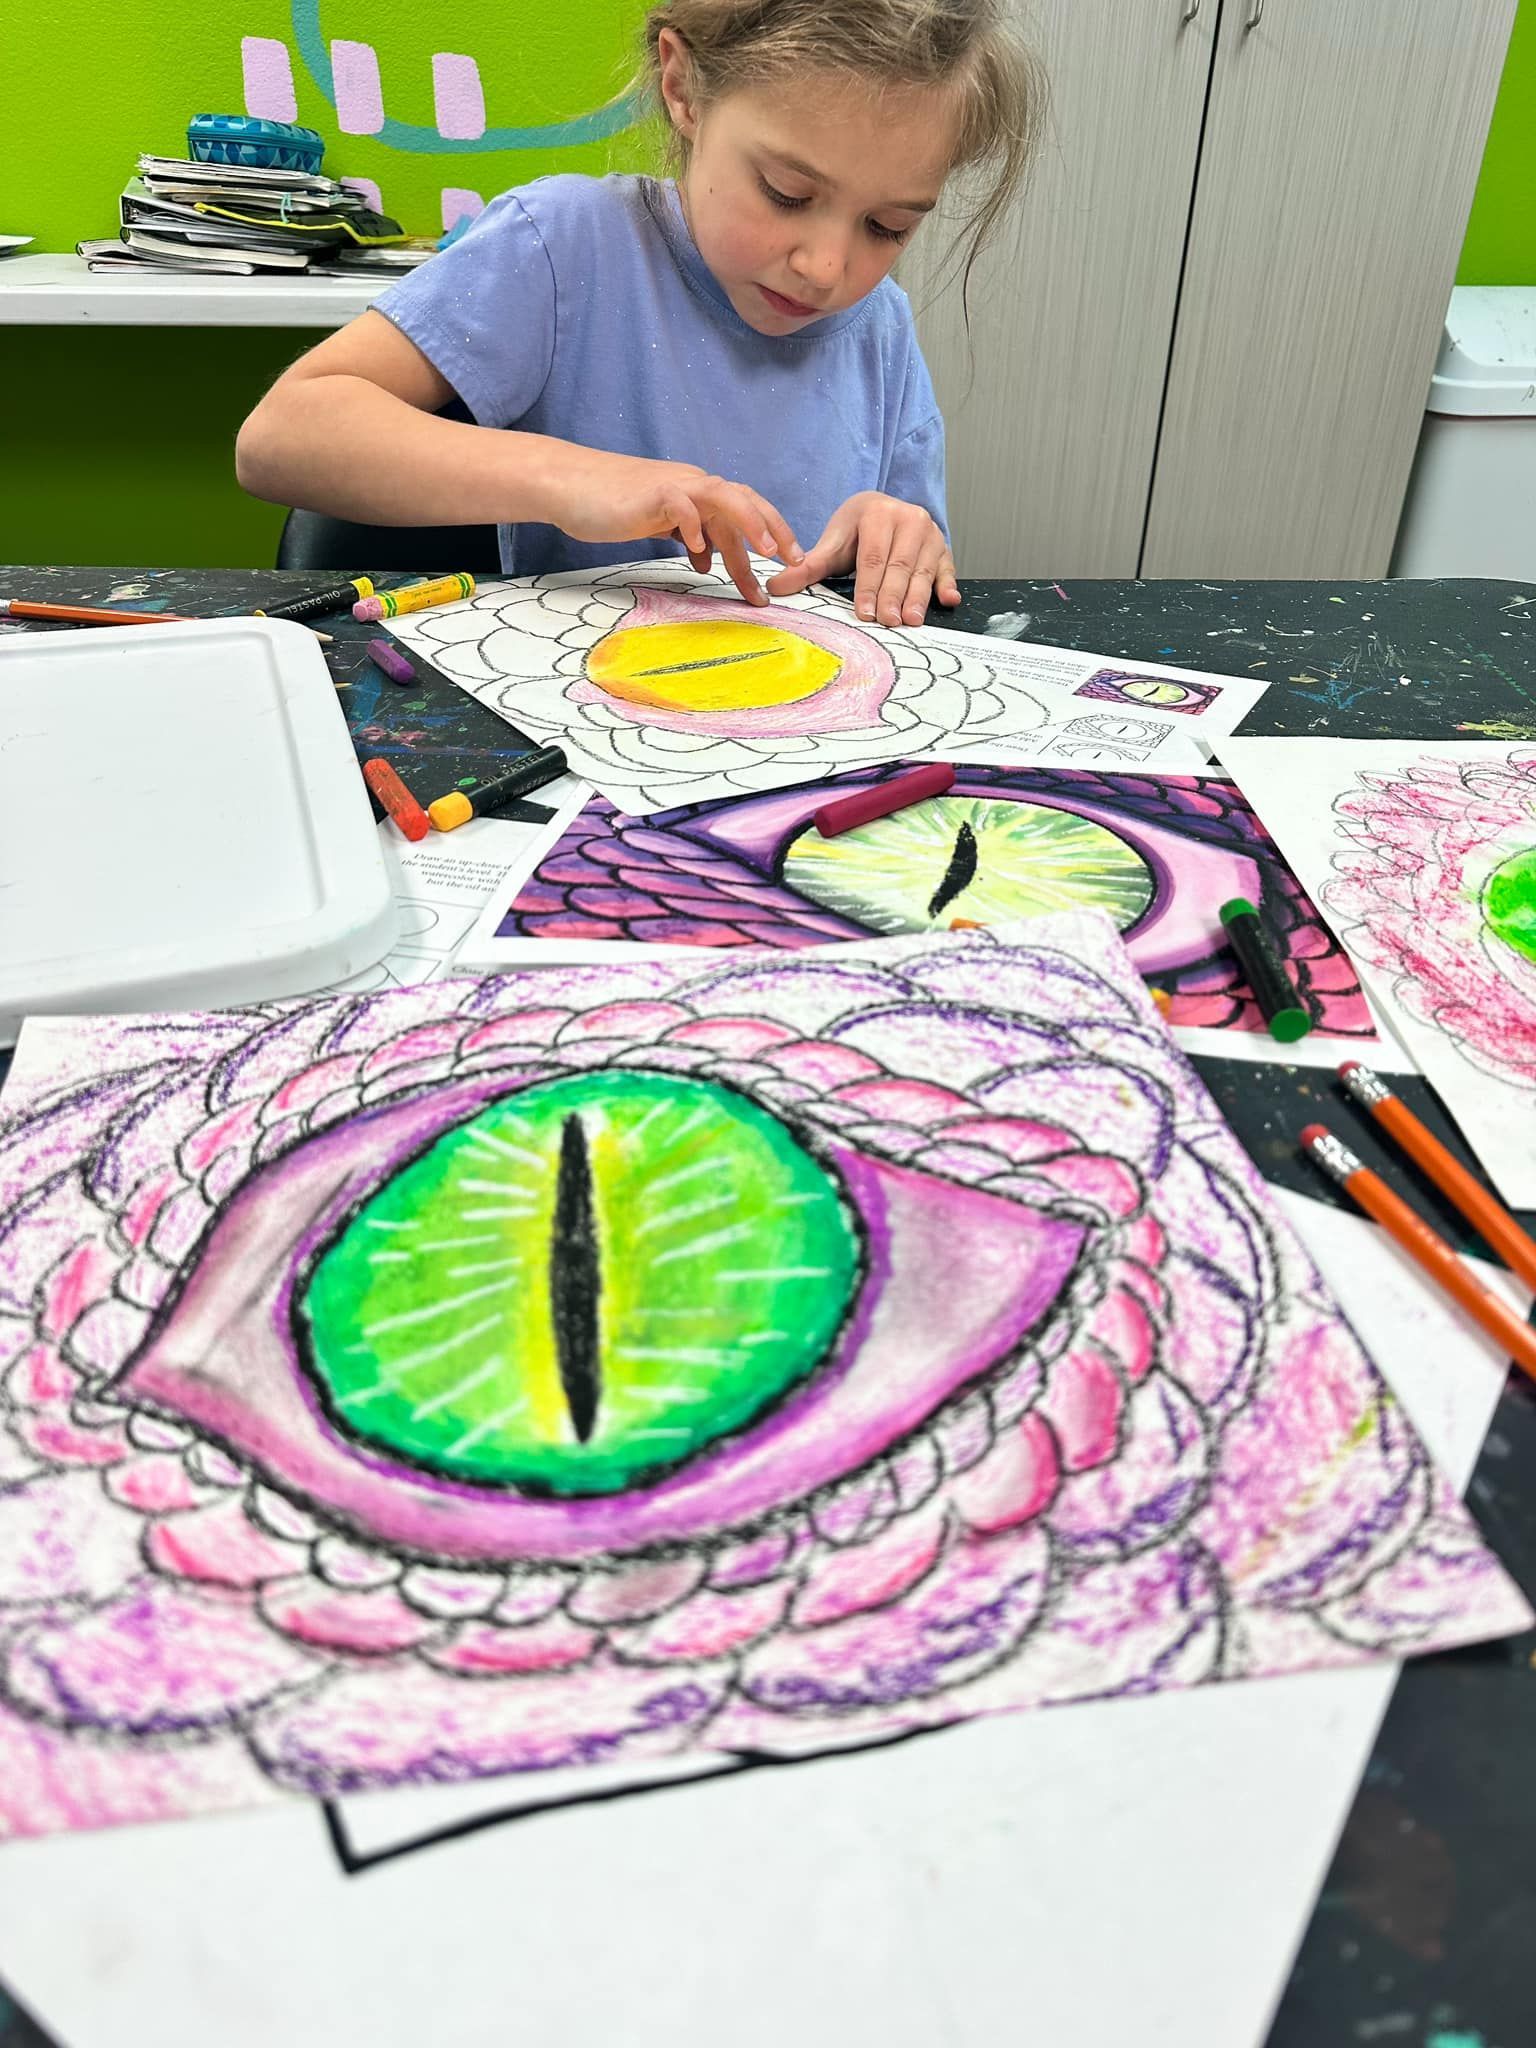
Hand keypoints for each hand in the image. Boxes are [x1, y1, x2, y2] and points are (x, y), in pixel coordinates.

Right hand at [538, 446, 801, 604]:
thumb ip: (686, 538)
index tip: (786, 568)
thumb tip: (706, 560)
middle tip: (795, 562)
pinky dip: (694, 527)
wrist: (569, 486)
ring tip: (765, 553)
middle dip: (774, 529)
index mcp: (698, 496)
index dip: (768, 537)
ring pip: (724, 496)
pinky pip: (681, 505)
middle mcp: (693, 486)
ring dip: (748, 523)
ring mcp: (674, 487)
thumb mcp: (658, 526)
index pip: (742, 514)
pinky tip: (697, 556)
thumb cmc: (610, 507)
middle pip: (745, 500)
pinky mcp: (651, 493)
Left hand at [766, 492, 959, 625]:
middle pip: (900, 564)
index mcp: (878, 513)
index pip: (872, 556)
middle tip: (888, 622)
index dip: (868, 586)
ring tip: (911, 621)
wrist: (885, 510)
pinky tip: (948, 600)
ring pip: (923, 570)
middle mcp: (909, 518)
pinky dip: (947, 585)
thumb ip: (807, 567)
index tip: (865, 613)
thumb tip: (774, 588)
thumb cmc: (857, 531)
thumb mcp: (833, 544)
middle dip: (893, 596)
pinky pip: (947, 569)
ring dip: (918, 597)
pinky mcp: (943, 549)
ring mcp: (930, 534)